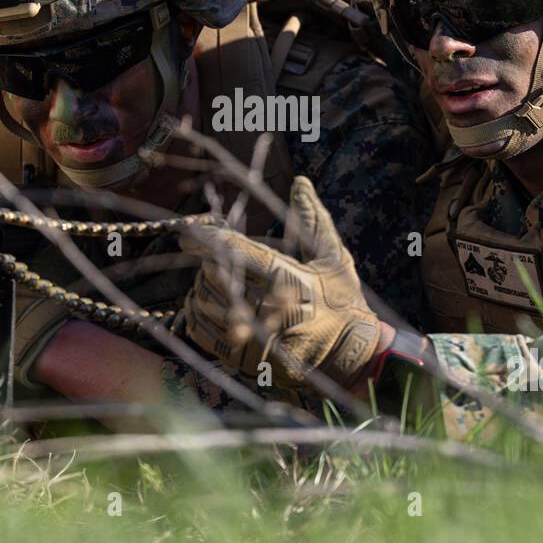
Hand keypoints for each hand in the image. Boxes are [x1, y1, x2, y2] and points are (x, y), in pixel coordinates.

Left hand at [177, 176, 381, 390]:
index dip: (210, 240)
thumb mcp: (334, 258)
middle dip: (206, 263)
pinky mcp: (245, 360)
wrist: (352, 357)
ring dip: (200, 287)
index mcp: (291, 280)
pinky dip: (194, 315)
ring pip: (206, 303)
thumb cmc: (344, 304)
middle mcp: (270, 309)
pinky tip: (200, 305)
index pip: (240, 253)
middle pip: (217, 276)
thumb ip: (313, 220)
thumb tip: (299, 182)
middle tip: (205, 255)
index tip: (190, 232)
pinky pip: (203, 334)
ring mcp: (256, 338)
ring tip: (207, 279)